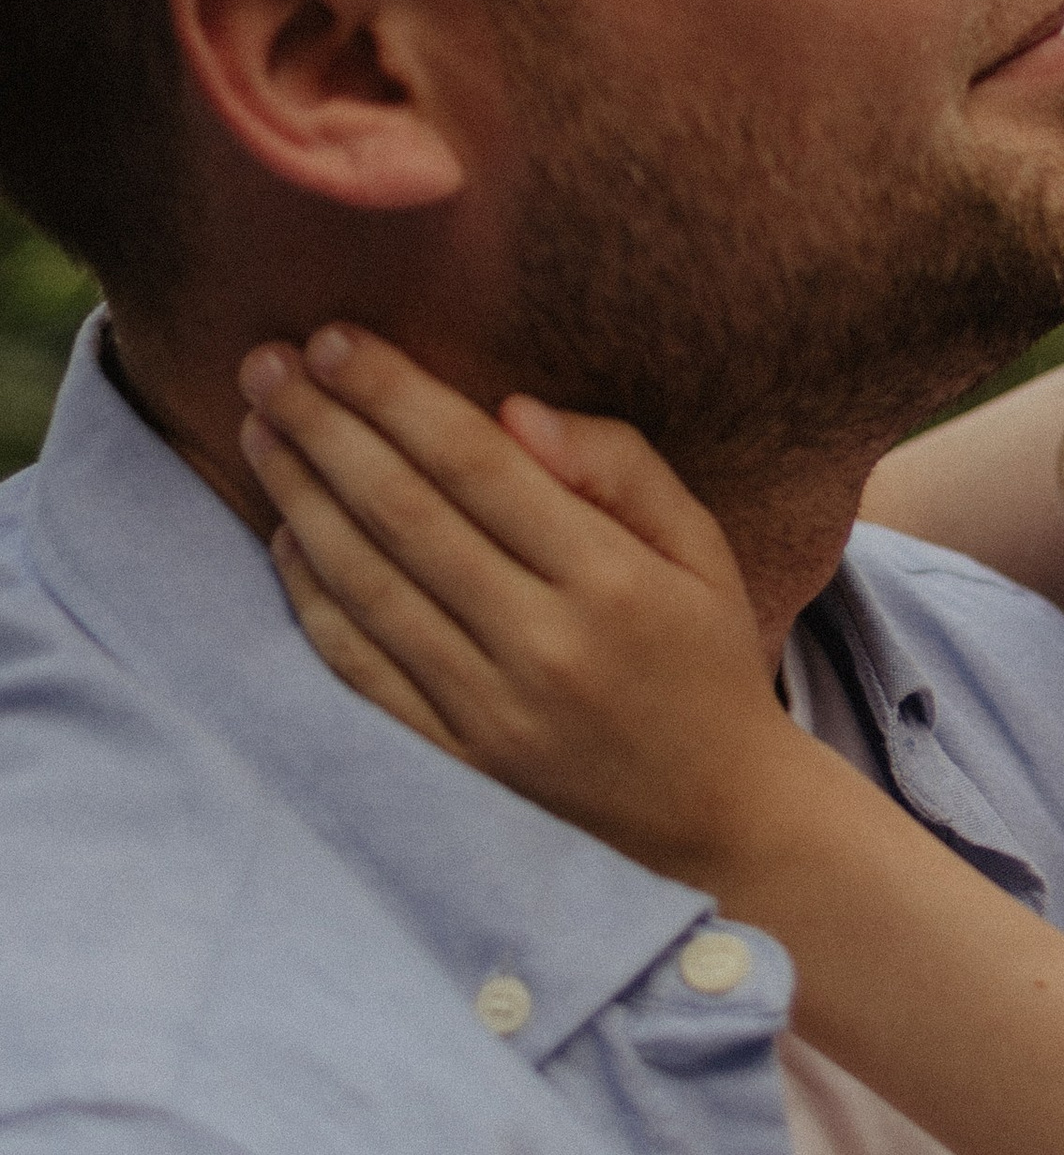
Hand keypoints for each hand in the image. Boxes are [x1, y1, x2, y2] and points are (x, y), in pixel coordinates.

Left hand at [237, 328, 800, 887]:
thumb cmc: (705, 656)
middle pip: (405, 515)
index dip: (395, 395)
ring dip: (302, 498)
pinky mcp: (455, 757)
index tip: (334, 340)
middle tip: (265, 365)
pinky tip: (286, 536)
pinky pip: (361, 669)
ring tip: (259, 428)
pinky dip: (313, 598)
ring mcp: (489, 709)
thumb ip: (619, 466)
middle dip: (325, 428)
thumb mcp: (699, 545)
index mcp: (611, 580)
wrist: (713, 814)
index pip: (477, 464)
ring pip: (368, 585)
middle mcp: (542, 644)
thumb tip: (511, 411)